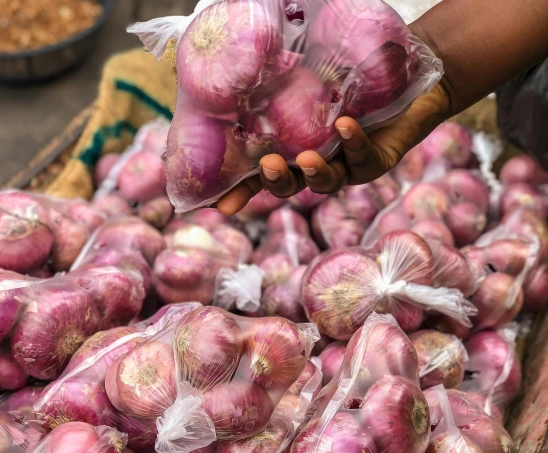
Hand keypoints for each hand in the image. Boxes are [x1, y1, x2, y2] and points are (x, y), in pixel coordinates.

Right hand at [217, 84, 450, 215]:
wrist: (406, 83)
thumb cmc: (351, 82)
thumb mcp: (309, 83)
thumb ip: (281, 87)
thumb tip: (239, 72)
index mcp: (295, 153)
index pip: (261, 177)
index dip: (241, 192)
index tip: (220, 206)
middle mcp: (318, 166)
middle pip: (292, 186)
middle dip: (277, 181)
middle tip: (267, 165)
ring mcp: (347, 168)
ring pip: (328, 182)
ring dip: (315, 172)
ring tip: (307, 158)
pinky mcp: (378, 161)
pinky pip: (364, 157)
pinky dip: (354, 142)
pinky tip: (346, 125)